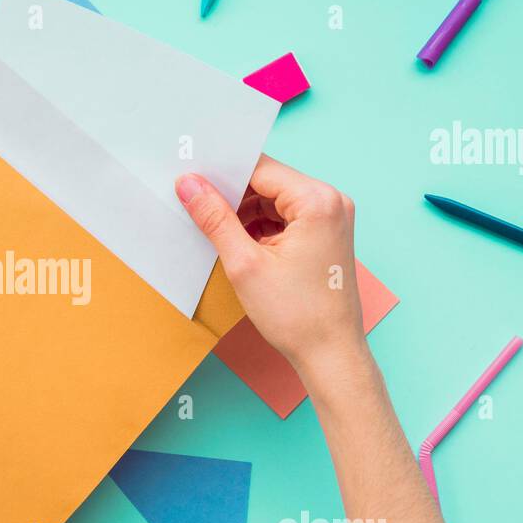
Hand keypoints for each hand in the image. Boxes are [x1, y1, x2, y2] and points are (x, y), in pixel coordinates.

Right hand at [176, 158, 365, 373]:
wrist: (330, 353)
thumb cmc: (297, 315)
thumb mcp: (244, 263)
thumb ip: (215, 218)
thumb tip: (190, 185)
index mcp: (318, 200)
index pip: (260, 168)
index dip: (223, 174)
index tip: (192, 183)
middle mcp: (331, 201)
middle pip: (269, 181)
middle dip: (233, 195)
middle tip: (200, 210)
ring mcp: (332, 217)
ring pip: (276, 199)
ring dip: (246, 212)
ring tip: (222, 235)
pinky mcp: (327, 234)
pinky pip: (287, 216)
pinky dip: (262, 225)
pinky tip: (242, 244)